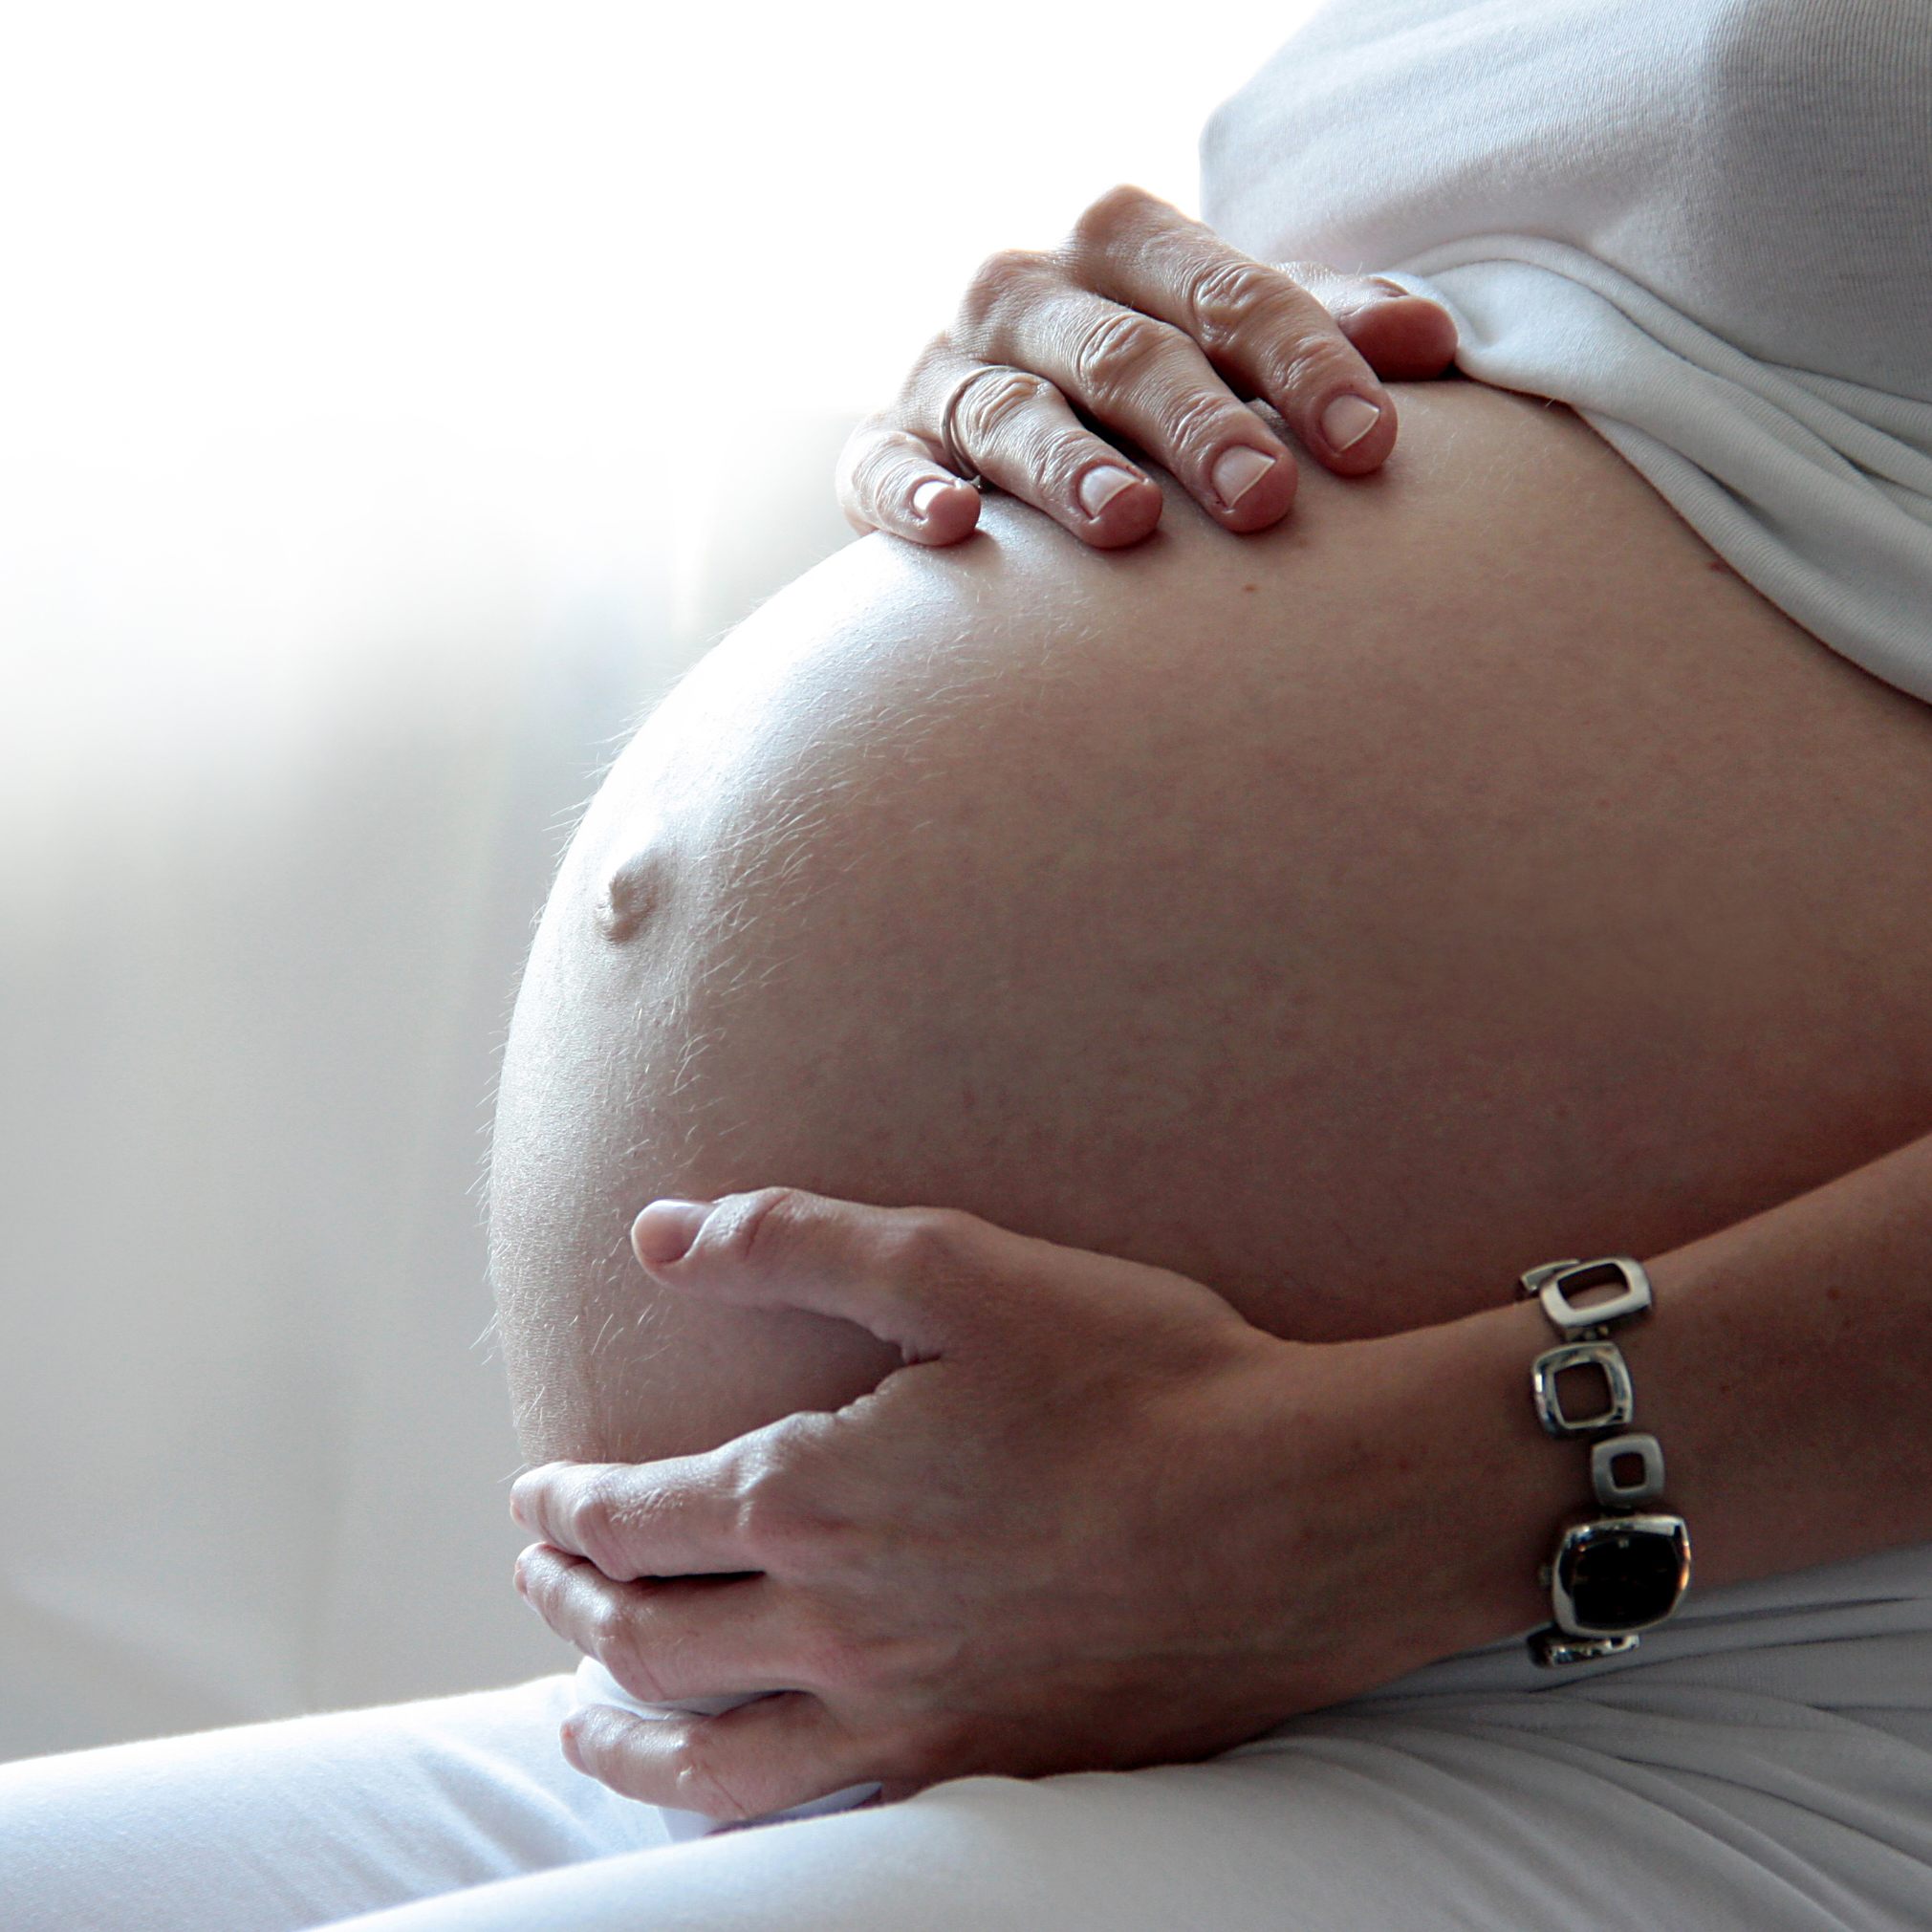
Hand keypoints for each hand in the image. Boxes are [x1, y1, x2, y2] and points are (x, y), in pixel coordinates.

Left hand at [510, 1187, 1515, 1823]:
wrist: (1302, 1515)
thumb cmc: (1140, 1378)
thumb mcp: (959, 1266)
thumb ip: (793, 1243)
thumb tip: (657, 1234)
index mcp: (814, 1496)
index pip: (636, 1517)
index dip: (567, 1506)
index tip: (539, 1493)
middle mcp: (838, 1627)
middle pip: (649, 1638)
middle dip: (572, 1604)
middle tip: (543, 1578)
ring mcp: (909, 1716)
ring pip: (708, 1763)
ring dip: (622, 1737)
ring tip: (581, 1720)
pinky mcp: (986, 1768)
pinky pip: (819, 1817)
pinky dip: (737, 1812)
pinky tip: (742, 1793)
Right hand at [835, 181, 1457, 550]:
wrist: (995, 429)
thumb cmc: (1150, 388)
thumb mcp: (1237, 346)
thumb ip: (1325, 336)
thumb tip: (1432, 342)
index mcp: (1126, 246)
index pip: (1230, 295)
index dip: (1306, 364)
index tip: (1371, 446)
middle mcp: (1028, 291)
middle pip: (1125, 352)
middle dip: (1199, 425)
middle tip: (1265, 500)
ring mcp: (948, 369)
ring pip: (1010, 409)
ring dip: (1069, 466)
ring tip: (1129, 524)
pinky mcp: (882, 446)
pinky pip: (885, 465)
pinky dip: (913, 492)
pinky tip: (957, 527)